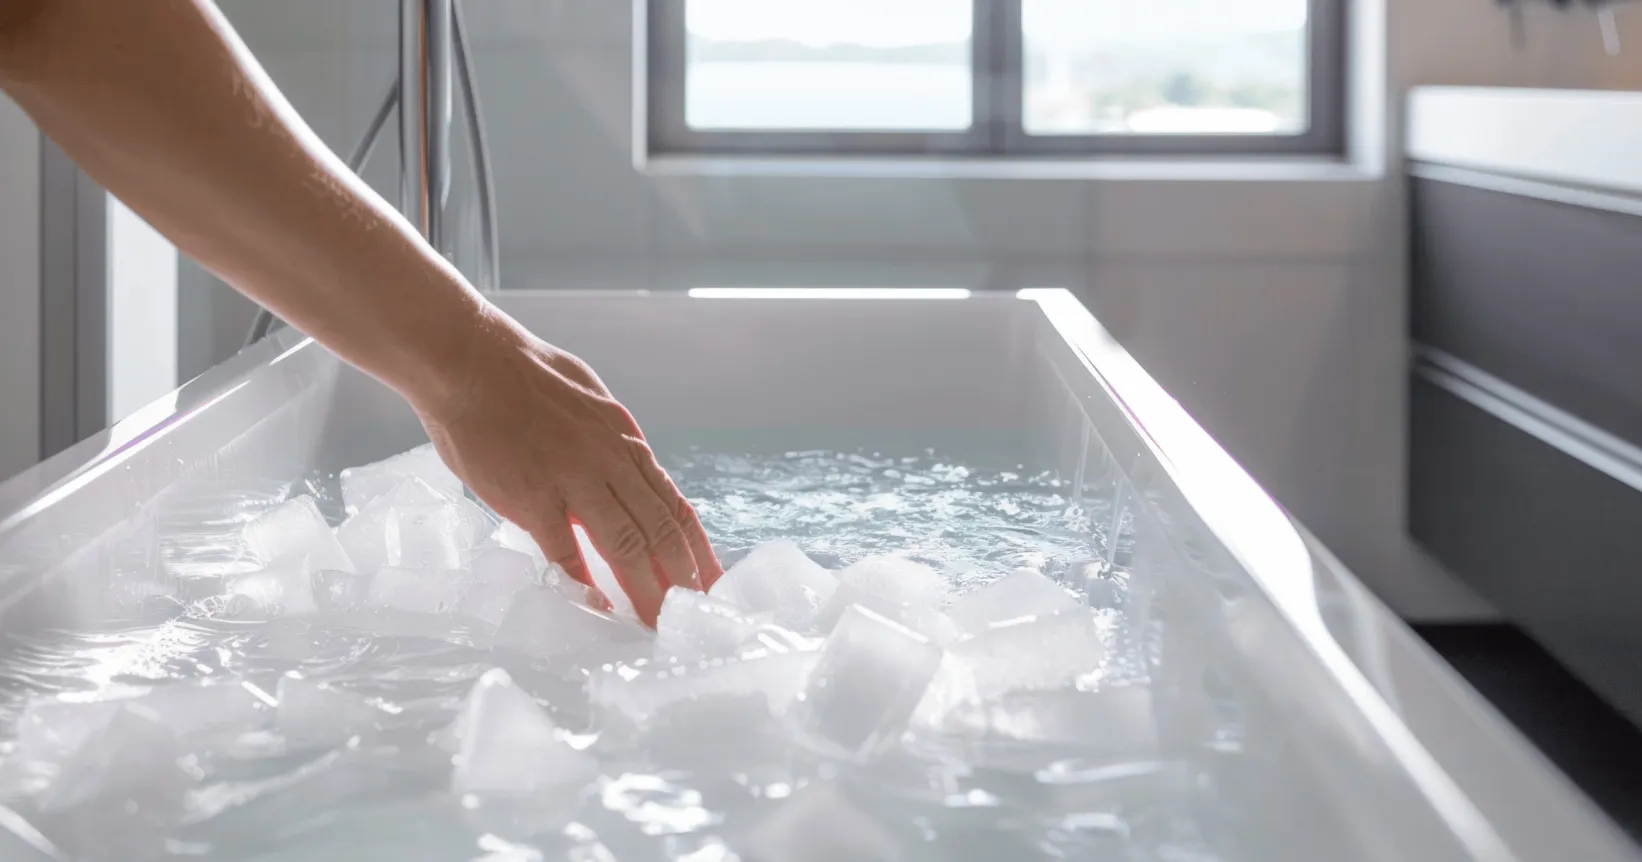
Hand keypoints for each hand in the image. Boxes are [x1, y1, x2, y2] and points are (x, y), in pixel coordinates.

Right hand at [409, 307, 721, 625]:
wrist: (469, 360)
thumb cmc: (522, 376)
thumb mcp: (588, 400)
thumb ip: (609, 440)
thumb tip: (627, 467)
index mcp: (625, 439)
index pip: (674, 503)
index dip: (697, 547)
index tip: (712, 580)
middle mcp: (610, 460)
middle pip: (660, 530)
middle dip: (682, 578)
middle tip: (692, 613)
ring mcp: (573, 479)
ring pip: (625, 544)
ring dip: (644, 590)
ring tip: (655, 623)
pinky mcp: (532, 496)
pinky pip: (564, 549)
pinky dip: (583, 583)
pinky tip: (596, 607)